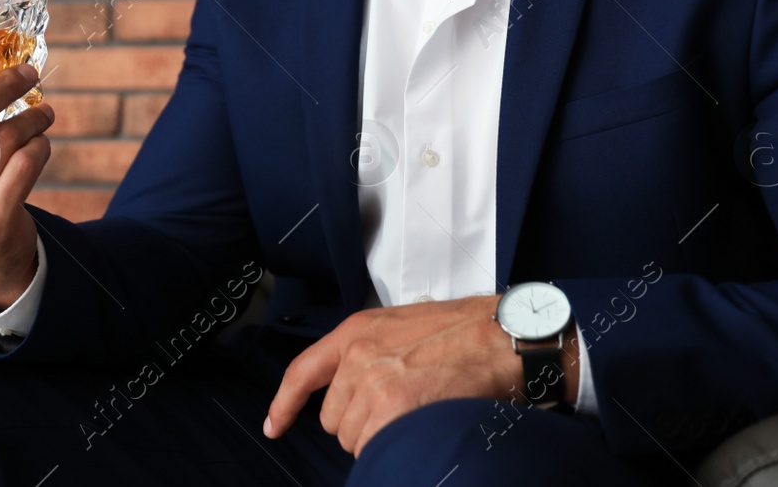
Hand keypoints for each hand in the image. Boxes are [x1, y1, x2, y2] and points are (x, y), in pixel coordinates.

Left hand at [263, 294, 579, 456]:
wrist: (503, 336)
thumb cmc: (465, 332)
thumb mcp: (402, 327)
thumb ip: (372, 353)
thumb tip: (356, 392)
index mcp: (357, 332)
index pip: (303, 371)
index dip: (284, 404)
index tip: (273, 426)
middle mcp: (358, 355)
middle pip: (333, 419)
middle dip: (361, 425)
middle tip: (401, 410)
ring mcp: (374, 383)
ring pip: (355, 439)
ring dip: (380, 438)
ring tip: (418, 414)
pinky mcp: (394, 408)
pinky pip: (376, 448)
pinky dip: (394, 449)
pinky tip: (420, 428)